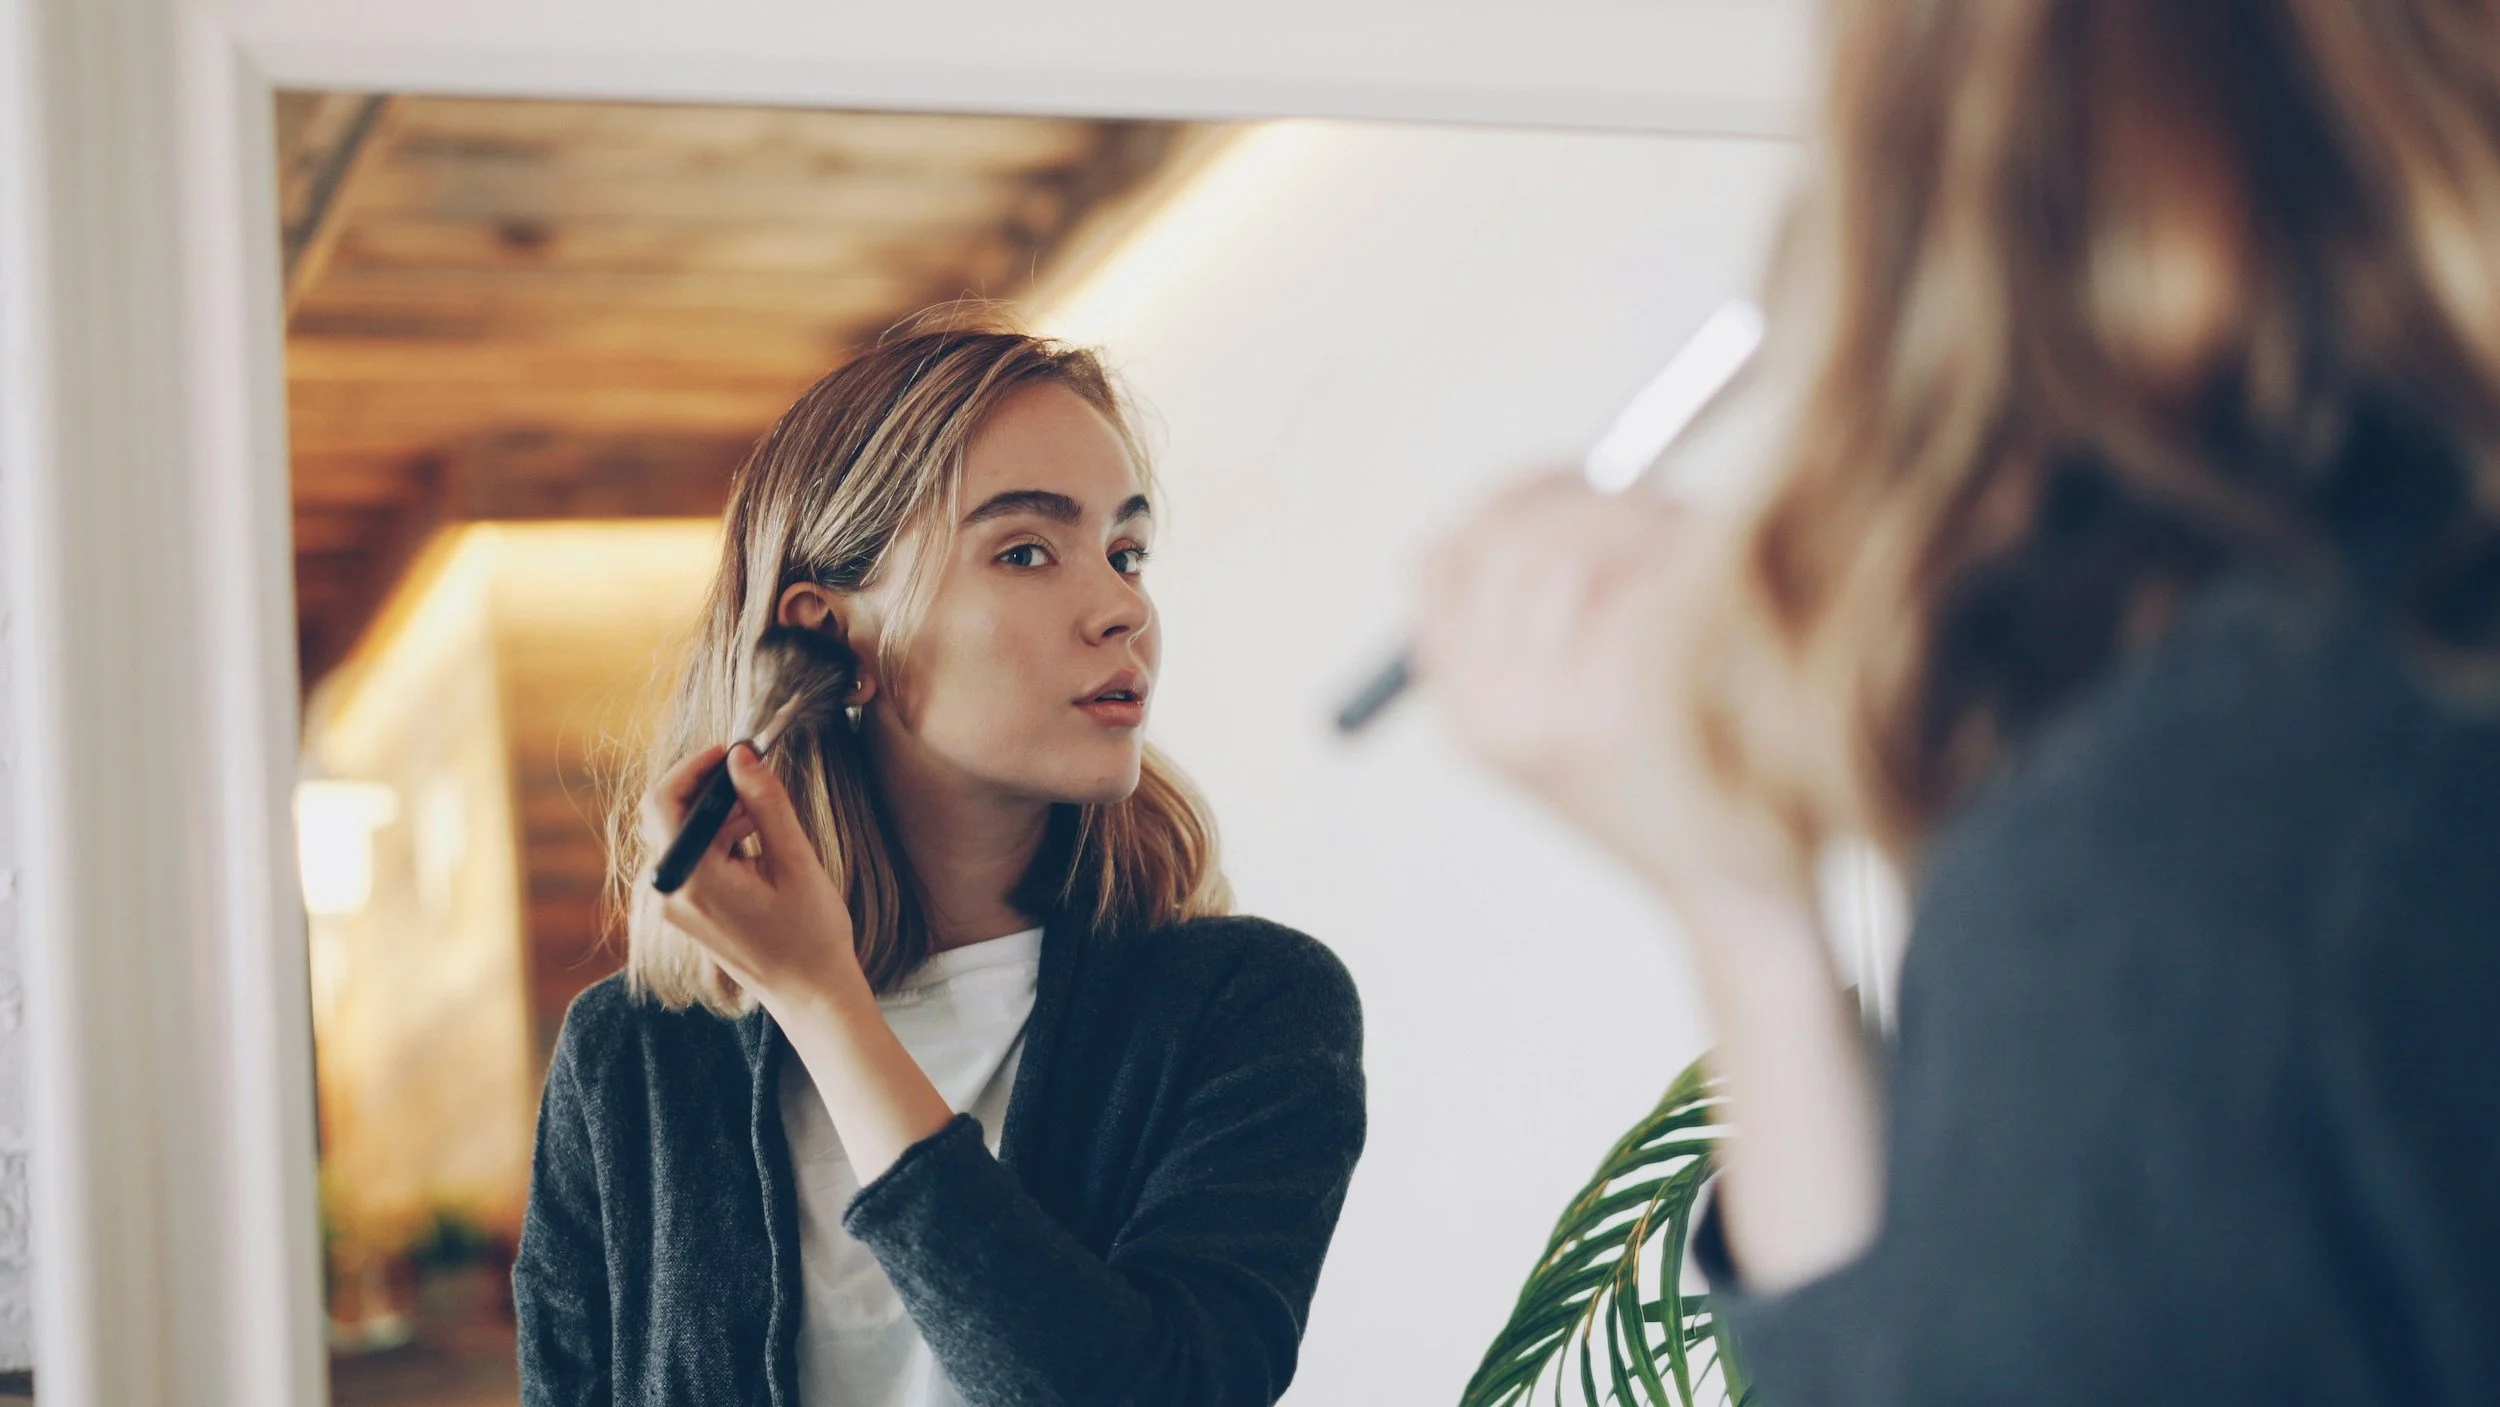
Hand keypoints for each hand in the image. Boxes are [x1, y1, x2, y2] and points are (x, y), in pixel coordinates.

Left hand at [640, 742, 862, 1009]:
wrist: (810, 994)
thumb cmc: (810, 935)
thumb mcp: (796, 862)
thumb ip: (766, 804)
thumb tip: (741, 756)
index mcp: (695, 881)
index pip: (663, 802)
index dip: (693, 767)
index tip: (731, 751)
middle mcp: (671, 894)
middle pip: (668, 817)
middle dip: (710, 791)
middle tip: (756, 782)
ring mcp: (674, 906)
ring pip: (681, 836)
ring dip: (718, 816)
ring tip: (767, 820)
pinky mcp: (685, 911)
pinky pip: (690, 859)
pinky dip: (719, 841)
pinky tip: (757, 843)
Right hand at [1413, 471, 1807, 915]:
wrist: (1742, 893)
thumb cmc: (1687, 783)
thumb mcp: (1580, 709)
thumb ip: (1545, 613)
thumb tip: (1553, 485)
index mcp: (1464, 713)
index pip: (1440, 561)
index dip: (1510, 499)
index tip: (1575, 474)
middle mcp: (1485, 715)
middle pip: (1508, 541)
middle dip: (1594, 499)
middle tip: (1666, 505)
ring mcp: (1545, 717)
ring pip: (1573, 551)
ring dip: (1647, 527)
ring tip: (1705, 557)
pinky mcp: (1618, 712)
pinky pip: (1639, 582)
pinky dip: (1689, 565)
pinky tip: (1728, 594)